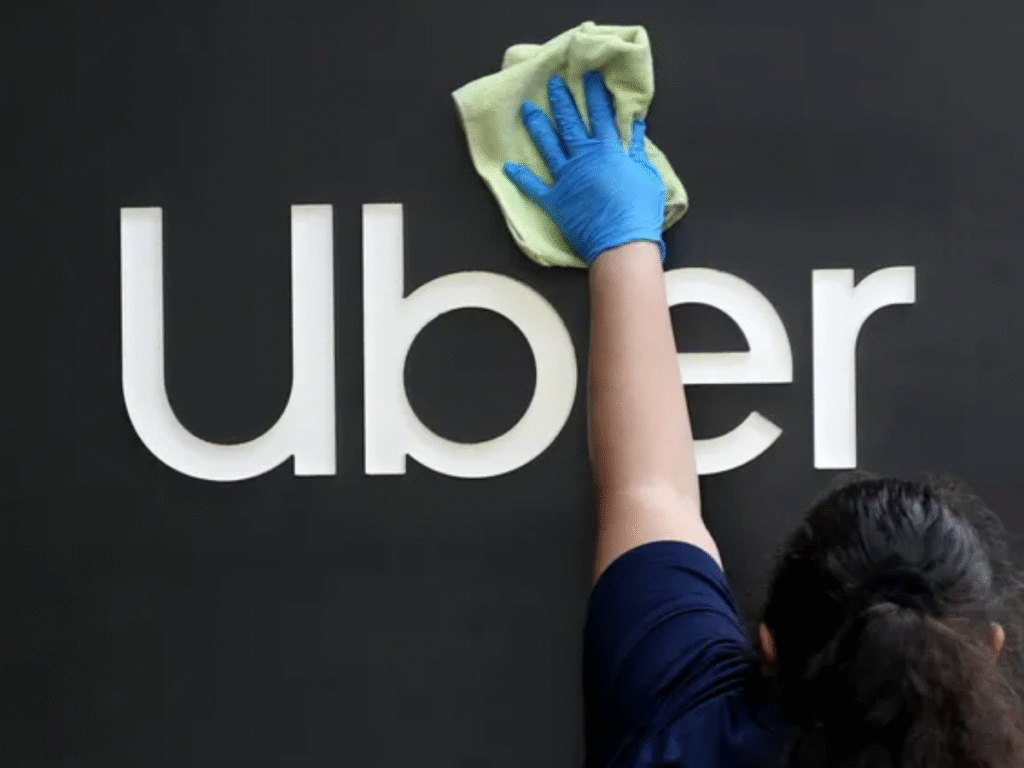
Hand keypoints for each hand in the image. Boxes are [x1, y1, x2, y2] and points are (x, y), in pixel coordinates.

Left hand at [504, 71, 665, 266]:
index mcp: (608, 151)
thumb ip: (638, 151)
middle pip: (570, 124)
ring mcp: (566, 179)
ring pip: (549, 147)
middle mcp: (584, 159)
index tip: (588, 77)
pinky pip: (534, 188)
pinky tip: (509, 166)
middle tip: (553, 83)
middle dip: (562, 101)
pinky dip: (521, 177)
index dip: (594, 95)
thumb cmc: (641, 210)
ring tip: (527, 109)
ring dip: (538, 127)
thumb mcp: (647, 176)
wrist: (622, 243)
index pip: (600, 115)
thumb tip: (637, 127)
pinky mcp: (555, 201)